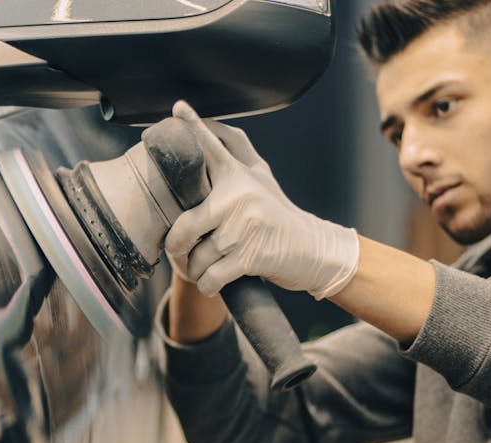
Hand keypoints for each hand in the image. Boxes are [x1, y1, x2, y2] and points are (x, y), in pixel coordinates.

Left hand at [164, 101, 359, 299]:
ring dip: (195, 270)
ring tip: (205, 267)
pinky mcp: (251, 255)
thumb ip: (233, 158)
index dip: (193, 127)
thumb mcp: (260, 180)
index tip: (178, 108)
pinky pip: (211, 276)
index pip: (211, 146)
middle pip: (183, 227)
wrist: (314, 249)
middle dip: (177, 248)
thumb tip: (205, 127)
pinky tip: (212, 281)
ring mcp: (245, 226)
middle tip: (181, 252)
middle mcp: (240, 196)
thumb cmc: (277, 214)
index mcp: (238, 176)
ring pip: (196, 257)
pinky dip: (207, 285)